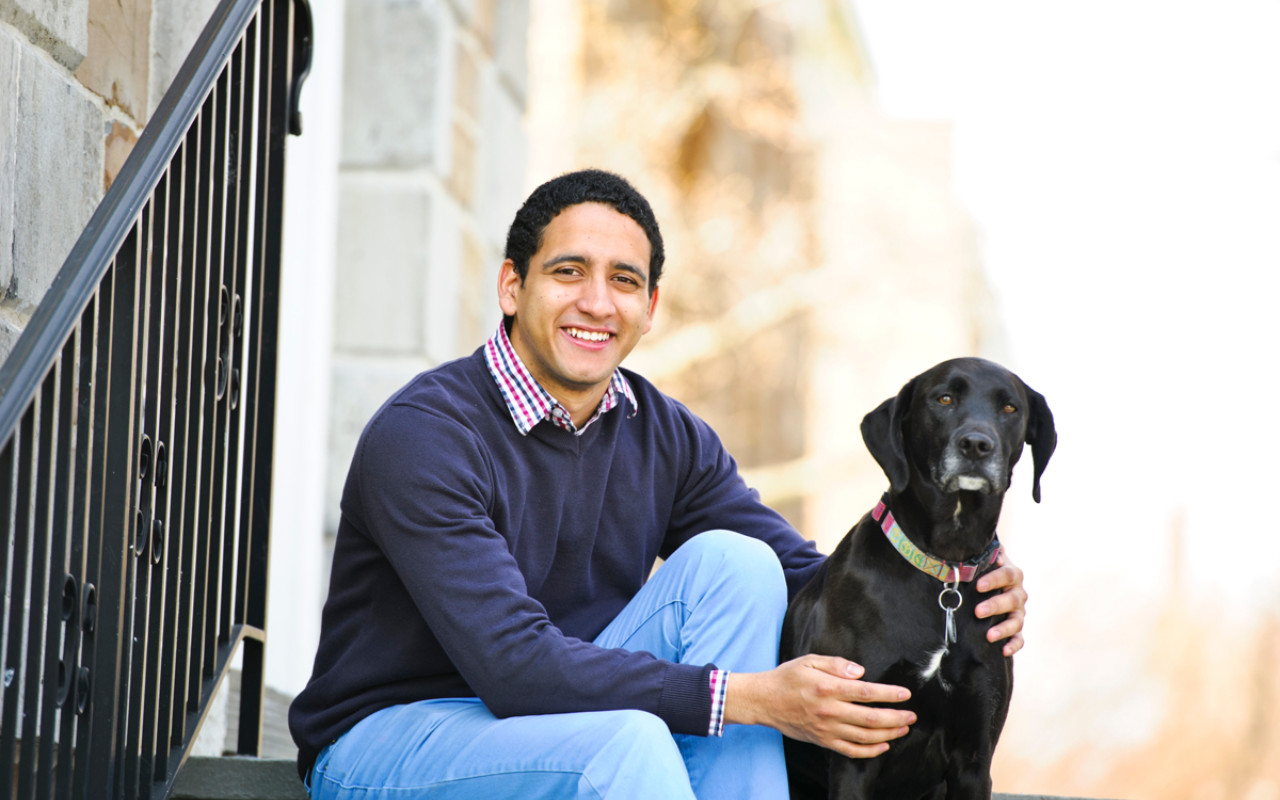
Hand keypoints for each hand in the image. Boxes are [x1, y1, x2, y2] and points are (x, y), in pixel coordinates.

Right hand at [724, 655, 914, 758]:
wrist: (764, 701)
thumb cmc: (787, 678)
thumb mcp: (809, 661)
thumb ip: (836, 664)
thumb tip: (860, 671)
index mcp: (827, 688)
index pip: (866, 692)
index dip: (889, 694)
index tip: (905, 694)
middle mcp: (829, 711)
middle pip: (870, 718)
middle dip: (896, 717)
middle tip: (911, 715)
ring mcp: (826, 729)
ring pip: (864, 736)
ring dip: (888, 734)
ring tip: (903, 729)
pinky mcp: (823, 741)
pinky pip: (851, 750)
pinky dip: (870, 751)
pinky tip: (883, 745)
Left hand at [975, 550, 1026, 655]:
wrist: (990, 582)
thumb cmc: (982, 569)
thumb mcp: (981, 559)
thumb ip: (979, 554)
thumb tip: (970, 546)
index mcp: (1011, 574)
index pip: (1007, 575)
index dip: (994, 580)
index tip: (978, 586)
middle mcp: (1018, 593)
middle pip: (1012, 599)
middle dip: (995, 606)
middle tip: (978, 611)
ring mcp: (1019, 611)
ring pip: (1017, 620)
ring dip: (1004, 628)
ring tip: (989, 635)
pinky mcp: (1016, 628)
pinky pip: (1020, 638)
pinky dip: (1014, 645)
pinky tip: (1004, 650)